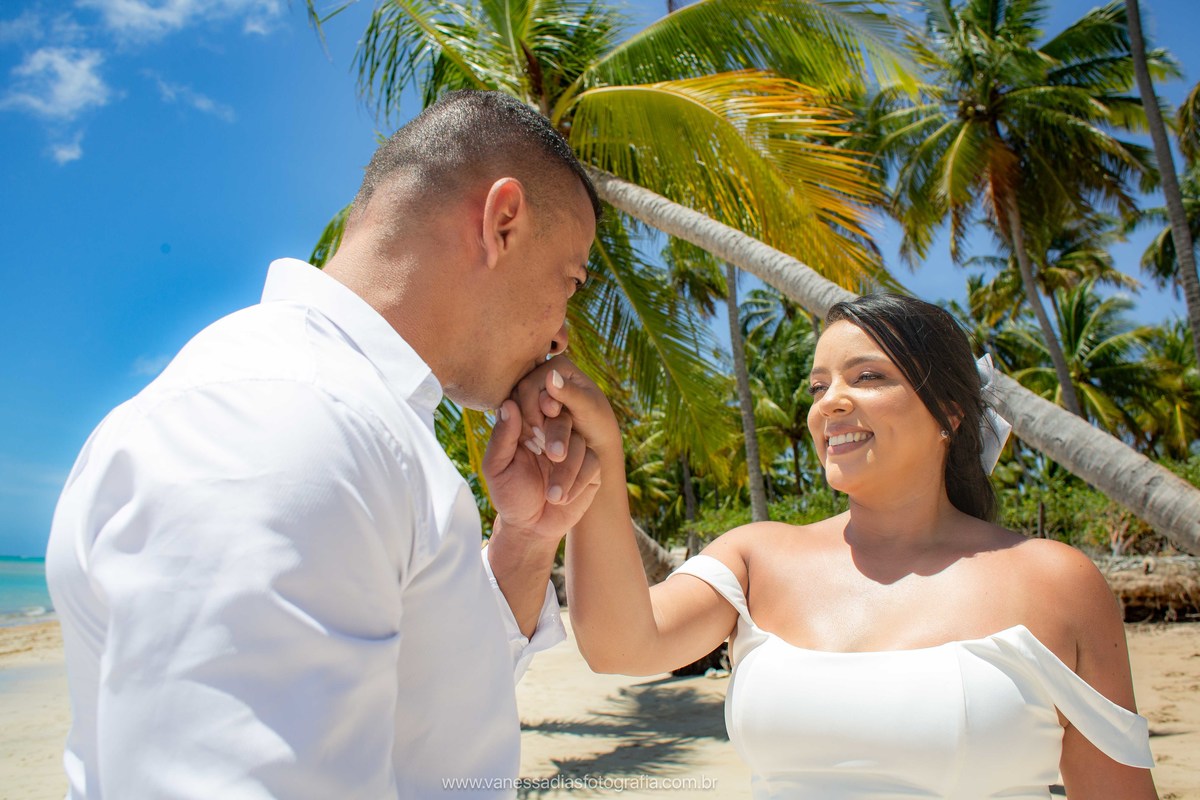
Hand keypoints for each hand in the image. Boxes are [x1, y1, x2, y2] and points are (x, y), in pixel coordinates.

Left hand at [483, 399, 600, 541]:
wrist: (530, 527)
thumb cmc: (510, 495)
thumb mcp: (497, 467)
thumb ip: (502, 437)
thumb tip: (508, 404)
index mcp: (528, 426)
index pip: (537, 404)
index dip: (540, 406)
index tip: (536, 422)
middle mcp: (553, 433)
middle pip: (563, 419)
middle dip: (559, 436)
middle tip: (553, 456)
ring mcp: (574, 448)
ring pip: (579, 443)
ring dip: (567, 470)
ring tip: (552, 496)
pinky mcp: (590, 467)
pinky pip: (592, 463)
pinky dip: (578, 482)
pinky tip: (563, 499)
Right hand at [510, 356, 620, 463]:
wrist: (597, 444)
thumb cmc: (598, 424)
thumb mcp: (588, 409)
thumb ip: (570, 393)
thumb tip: (551, 375)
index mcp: (558, 367)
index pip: (528, 386)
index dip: (533, 410)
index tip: (548, 428)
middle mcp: (543, 374)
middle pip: (517, 396)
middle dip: (530, 420)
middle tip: (543, 439)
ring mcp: (535, 391)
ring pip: (514, 408)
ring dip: (526, 428)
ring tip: (542, 443)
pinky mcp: (530, 406)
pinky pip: (516, 417)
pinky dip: (524, 431)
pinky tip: (536, 442)